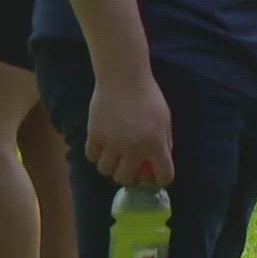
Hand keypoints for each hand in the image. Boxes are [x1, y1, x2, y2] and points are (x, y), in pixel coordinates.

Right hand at [86, 72, 174, 186]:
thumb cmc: (148, 96)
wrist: (124, 78)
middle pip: (125, 179)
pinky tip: (102, 146)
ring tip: (113, 157)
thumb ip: (164, 141)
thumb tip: (160, 160)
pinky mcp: (95, 135)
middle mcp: (133, 149)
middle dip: (128, 176)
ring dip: (110, 166)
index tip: (157, 178)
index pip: (164, 175)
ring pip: (105, 170)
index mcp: (155, 144)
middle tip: (128, 167)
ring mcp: (112, 143)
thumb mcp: (164, 119)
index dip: (162, 179)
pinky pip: (91, 157)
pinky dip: (96, 154)